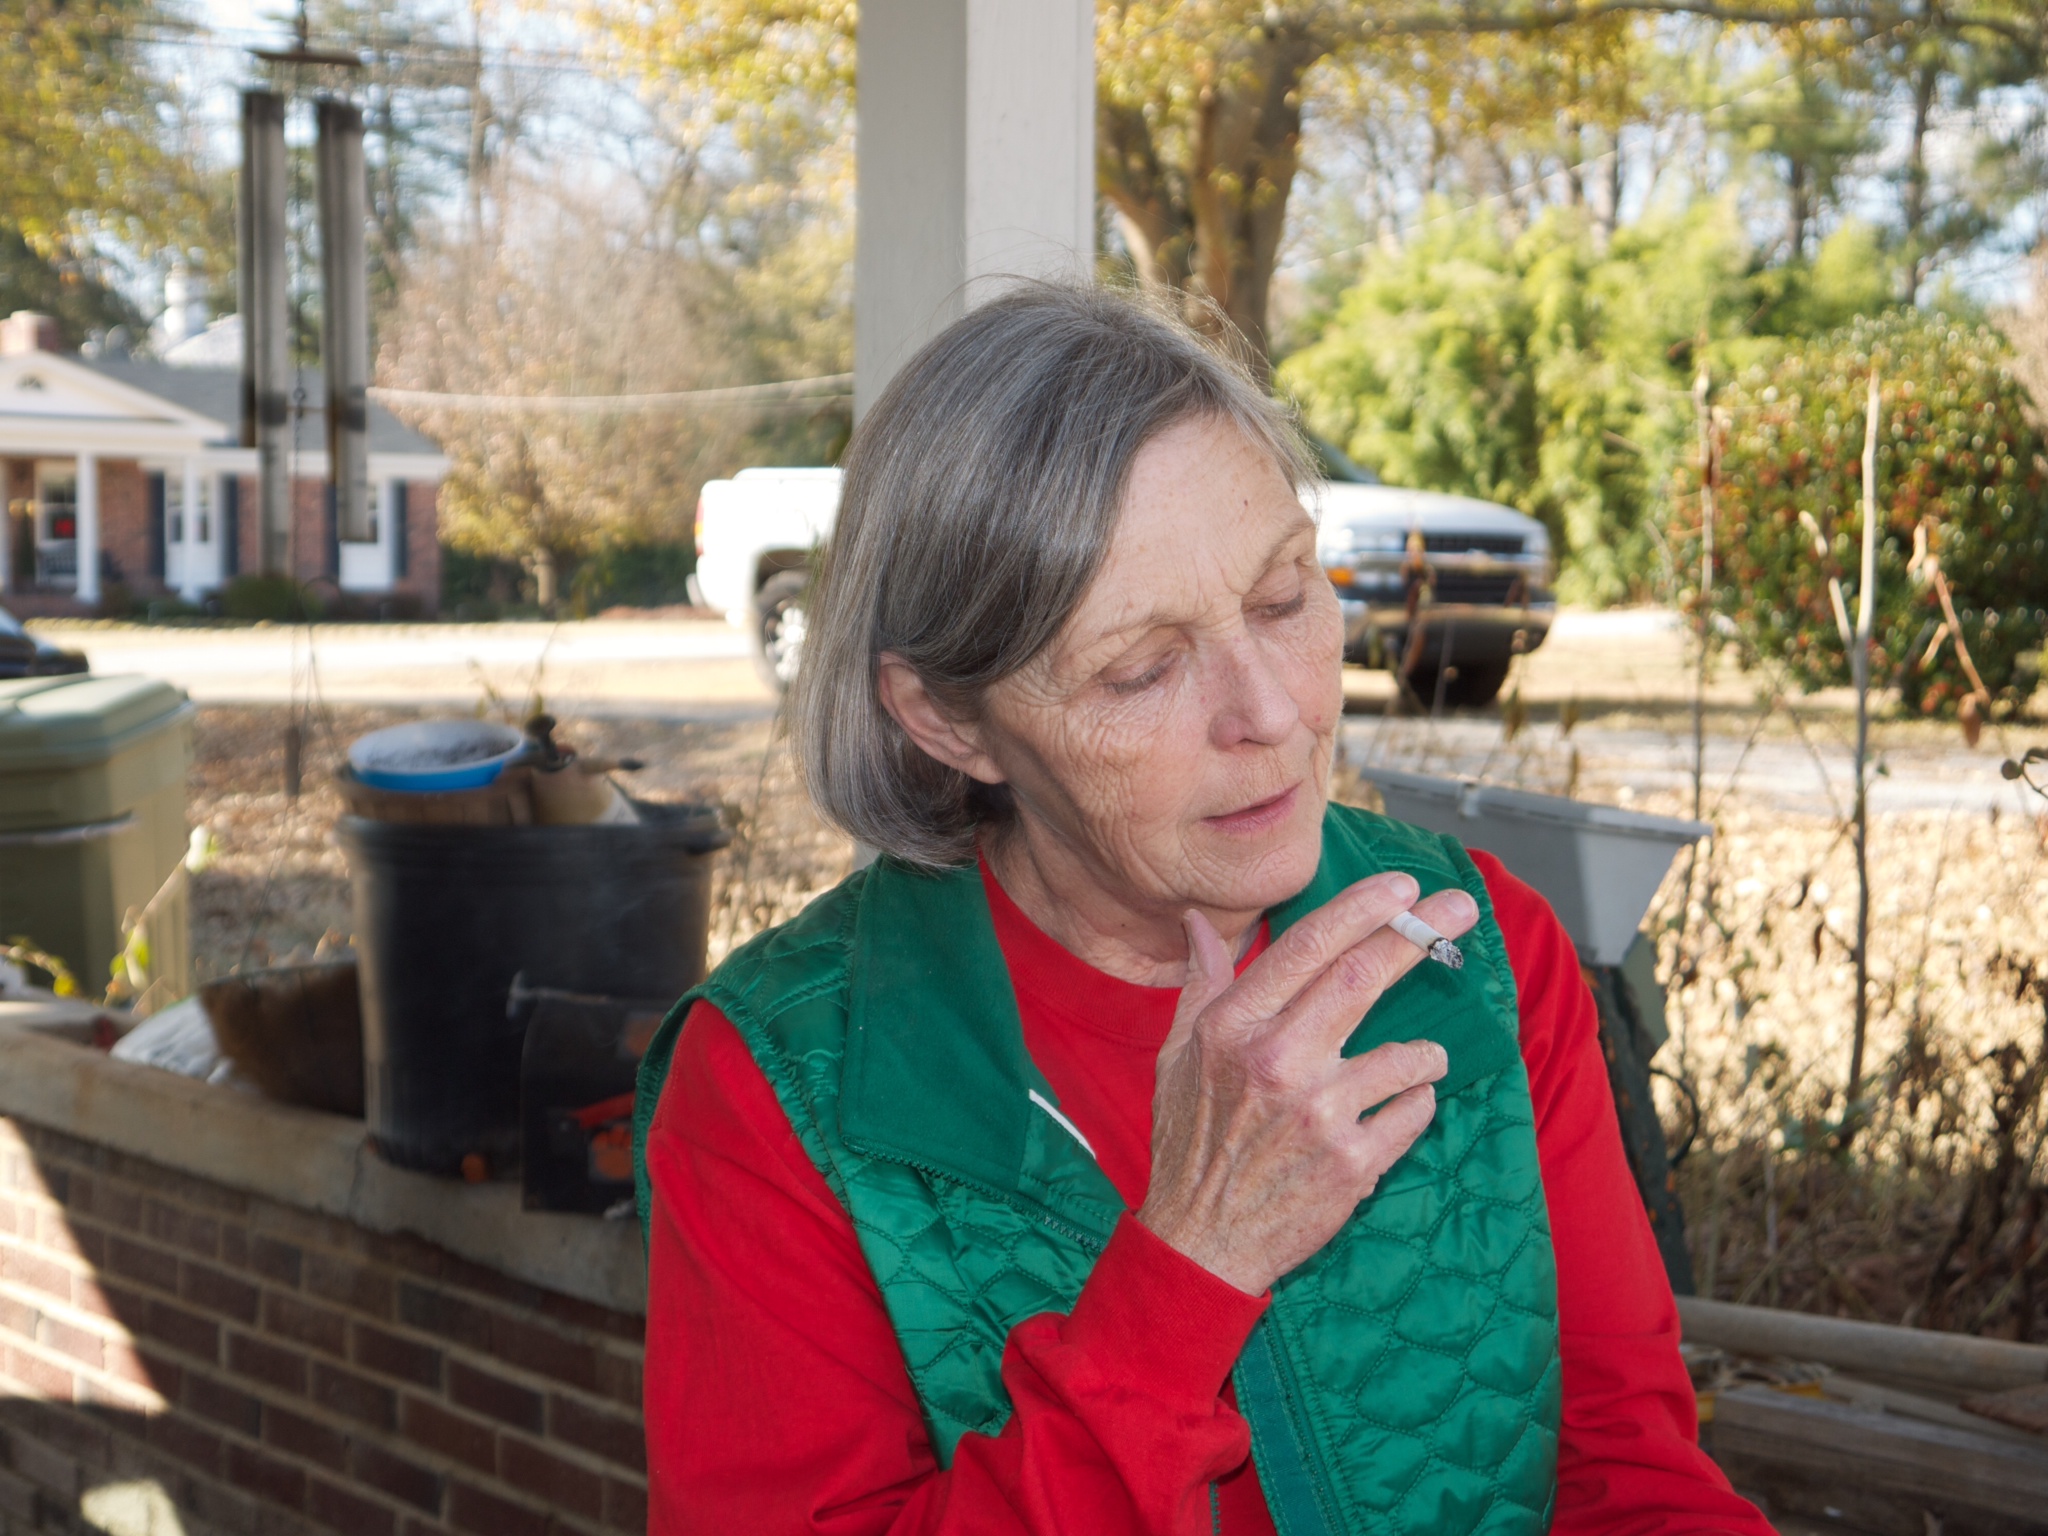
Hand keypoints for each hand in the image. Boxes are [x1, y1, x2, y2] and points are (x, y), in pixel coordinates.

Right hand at [1134, 871, 1477, 1295]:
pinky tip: (1397, 1110)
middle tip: (1461, 911)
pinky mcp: (1354, 1164)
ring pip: (1406, 1055)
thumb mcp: (1177, 1055)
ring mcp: (1319, 1115)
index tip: (1404, 888)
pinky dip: (1418, 1102)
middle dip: (1419, 936)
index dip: (1362, 910)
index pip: (1307, 948)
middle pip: (1361, 979)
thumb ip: (1202, 983)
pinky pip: (1415, 1112)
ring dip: (1425, 1052)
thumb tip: (1201, 922)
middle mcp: (1277, 1062)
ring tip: (1420, 1060)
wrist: (1203, 1242)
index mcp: (1232, 1028)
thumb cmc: (1191, 1142)